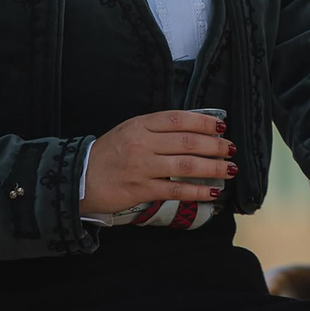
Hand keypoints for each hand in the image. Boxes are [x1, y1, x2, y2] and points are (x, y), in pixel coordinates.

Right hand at [79, 110, 234, 214]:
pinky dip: (198, 191)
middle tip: (231, 149)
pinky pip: (176, 190)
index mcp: (140, 124)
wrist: (79, 178)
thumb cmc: (108, 154)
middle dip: (215, 145)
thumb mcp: (130, 130)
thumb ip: (156, 128)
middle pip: (188, 141)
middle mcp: (143, 143)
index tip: (222, 125)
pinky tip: (213, 192)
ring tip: (230, 169)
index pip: (179, 118)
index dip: (204, 121)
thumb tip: (193, 129)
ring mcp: (142, 167)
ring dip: (213, 167)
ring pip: (186, 165)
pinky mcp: (141, 190)